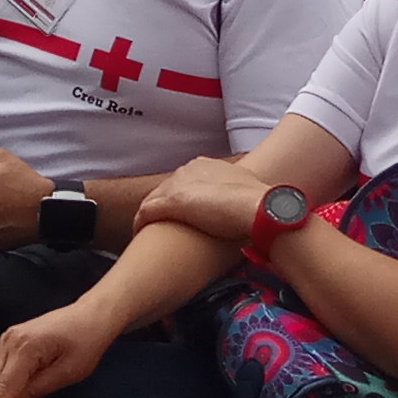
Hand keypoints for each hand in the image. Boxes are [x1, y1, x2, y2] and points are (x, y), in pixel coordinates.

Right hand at [0, 301, 120, 397]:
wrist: (92, 316)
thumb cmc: (87, 341)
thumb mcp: (69, 372)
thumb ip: (37, 390)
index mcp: (25, 345)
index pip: (6, 390)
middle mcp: (10, 340)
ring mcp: (8, 340)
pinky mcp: (11, 344)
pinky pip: (1, 375)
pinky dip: (1, 396)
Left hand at [136, 154, 269, 246]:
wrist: (259, 208)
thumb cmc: (258, 204)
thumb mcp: (244, 191)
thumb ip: (236, 194)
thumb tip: (243, 206)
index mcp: (206, 165)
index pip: (183, 181)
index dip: (180, 198)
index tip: (181, 213)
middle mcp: (190, 170)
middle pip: (166, 188)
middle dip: (162, 205)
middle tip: (161, 224)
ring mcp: (180, 185)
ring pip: (153, 199)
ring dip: (149, 214)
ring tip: (146, 230)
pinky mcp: (172, 202)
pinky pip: (147, 211)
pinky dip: (141, 221)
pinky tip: (138, 231)